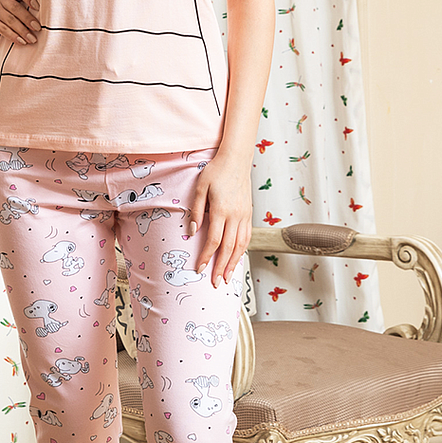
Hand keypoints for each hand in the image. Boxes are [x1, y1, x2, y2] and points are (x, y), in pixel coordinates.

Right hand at [0, 0, 39, 48]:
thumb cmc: (10, 21)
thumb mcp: (19, 13)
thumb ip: (29, 10)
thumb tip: (48, 16)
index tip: (38, 7)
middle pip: (15, 7)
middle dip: (28, 19)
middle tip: (38, 28)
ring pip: (10, 20)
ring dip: (23, 31)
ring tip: (32, 39)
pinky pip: (3, 29)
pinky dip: (14, 36)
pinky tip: (21, 42)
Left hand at [188, 153, 252, 287]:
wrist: (236, 159)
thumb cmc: (216, 171)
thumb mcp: (200, 187)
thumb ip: (196, 211)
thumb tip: (193, 232)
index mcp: (222, 210)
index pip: (213, 241)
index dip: (206, 257)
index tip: (199, 269)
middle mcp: (236, 216)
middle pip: (228, 248)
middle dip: (220, 267)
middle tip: (215, 283)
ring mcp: (245, 215)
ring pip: (240, 245)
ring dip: (233, 263)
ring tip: (226, 277)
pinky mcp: (249, 213)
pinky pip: (247, 237)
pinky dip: (242, 250)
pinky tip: (237, 258)